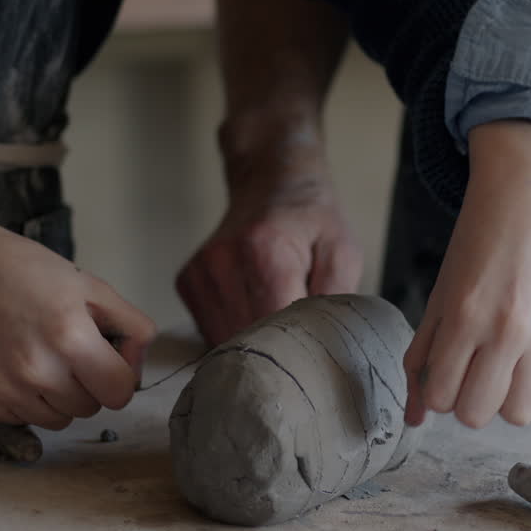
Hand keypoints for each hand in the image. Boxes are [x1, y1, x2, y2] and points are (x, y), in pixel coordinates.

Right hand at [0, 183, 155, 431]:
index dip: (121, 375)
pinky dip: (30, 400)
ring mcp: (9, 391)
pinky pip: (28, 419)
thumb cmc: (27, 274)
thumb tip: (137, 367)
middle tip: (69, 350)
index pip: (120, 392)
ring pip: (61, 420)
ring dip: (61, 396)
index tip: (108, 358)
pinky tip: (17, 365)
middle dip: (90, 384)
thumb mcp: (91, 286)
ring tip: (42, 356)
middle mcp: (38, 371)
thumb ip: (131, 327)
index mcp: (71, 338)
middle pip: (92, 408)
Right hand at [178, 132, 361, 345]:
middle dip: (275, 345)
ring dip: (252, 340)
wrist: (272, 185)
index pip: (274, 326)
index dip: (296, 344)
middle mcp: (222, 261)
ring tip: (274, 312)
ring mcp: (199, 272)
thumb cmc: (312, 222)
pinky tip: (253, 307)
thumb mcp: (343, 252)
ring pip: (224, 340)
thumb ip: (335, 299)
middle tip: (296, 329)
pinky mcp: (186, 283)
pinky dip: (233, 330)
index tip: (312, 344)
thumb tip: (321, 345)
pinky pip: (210, 330)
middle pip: (247, 337)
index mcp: (264, 250)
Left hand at [403, 121, 530, 428]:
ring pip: (520, 414)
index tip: (444, 370)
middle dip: (466, 402)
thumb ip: (423, 354)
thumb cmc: (478, 243)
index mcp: (464, 317)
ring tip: (501, 371)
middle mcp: (506, 330)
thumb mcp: (440, 295)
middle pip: (477, 415)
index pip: (441, 397)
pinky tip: (530, 370)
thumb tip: (414, 417)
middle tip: (469, 373)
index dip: (437, 391)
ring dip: (505, 401)